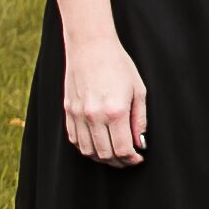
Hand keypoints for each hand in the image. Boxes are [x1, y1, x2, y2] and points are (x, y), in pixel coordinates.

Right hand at [63, 36, 148, 165]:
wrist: (91, 47)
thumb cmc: (119, 66)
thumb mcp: (139, 91)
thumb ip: (140, 120)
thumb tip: (140, 143)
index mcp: (115, 111)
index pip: (122, 149)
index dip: (132, 159)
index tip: (138, 158)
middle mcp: (94, 116)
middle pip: (105, 154)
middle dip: (119, 162)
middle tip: (128, 159)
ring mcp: (78, 114)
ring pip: (88, 151)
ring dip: (102, 158)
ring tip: (114, 154)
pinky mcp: (68, 111)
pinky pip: (74, 139)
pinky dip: (86, 147)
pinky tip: (97, 144)